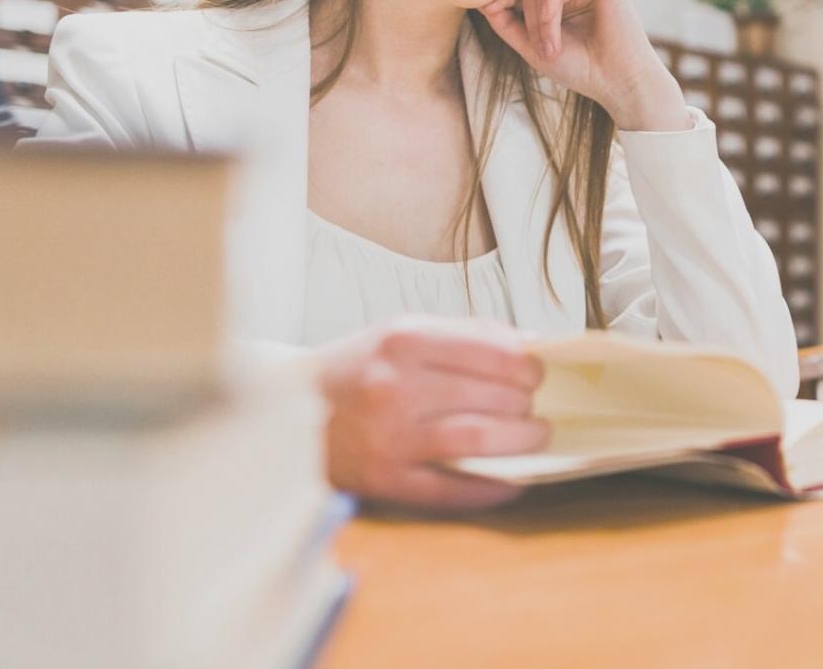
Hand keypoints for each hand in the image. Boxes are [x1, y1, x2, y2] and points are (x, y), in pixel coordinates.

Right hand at [317, 315, 547, 511]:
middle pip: (489, 397)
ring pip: (477, 439)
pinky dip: (491, 488)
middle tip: (535, 408)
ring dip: (520, 441)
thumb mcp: (402, 332)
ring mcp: (390, 438)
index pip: (491, 352)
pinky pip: (451, 490)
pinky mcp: (386, 480)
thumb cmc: (357, 369)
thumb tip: (529, 346)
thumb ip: (464, 335)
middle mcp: (395, 388)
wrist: (286, 413)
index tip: (536, 375)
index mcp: (404, 341)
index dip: (527, 367)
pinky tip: (513, 481)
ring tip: (535, 437)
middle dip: (525, 405)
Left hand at [481, 0, 690, 131]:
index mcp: (561, 4)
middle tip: (543, 51)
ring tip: (552, 48)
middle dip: (528, 21)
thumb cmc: (582, 69)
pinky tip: (554, 26)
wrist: (618, 82)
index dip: (504, 2)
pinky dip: (551, 2)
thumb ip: (507, 22)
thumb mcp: (533, 47)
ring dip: (539, 18)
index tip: (491, 11)